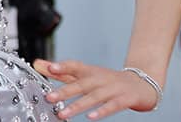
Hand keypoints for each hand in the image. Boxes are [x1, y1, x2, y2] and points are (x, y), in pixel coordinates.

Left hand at [35, 59, 159, 119]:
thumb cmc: (108, 80)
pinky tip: (90, 118)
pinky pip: (112, 106)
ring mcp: (113, 88)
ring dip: (77, 105)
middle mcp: (100, 78)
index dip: (62, 66)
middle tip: (49, 98)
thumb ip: (63, 71)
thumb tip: (39, 64)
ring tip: (63, 114)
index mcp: (90, 71)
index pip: (75, 65)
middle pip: (81, 84)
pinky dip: (101, 111)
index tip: (49, 68)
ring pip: (94, 97)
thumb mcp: (86, 73)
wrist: (141, 84)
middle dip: (64, 91)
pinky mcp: (125, 99)